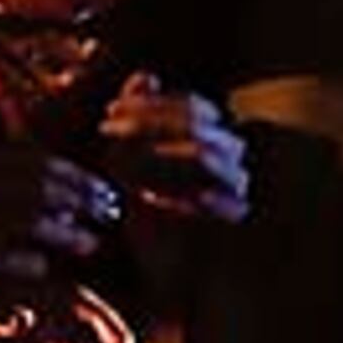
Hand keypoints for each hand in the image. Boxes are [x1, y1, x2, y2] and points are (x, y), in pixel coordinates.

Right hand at [0, 142, 119, 280]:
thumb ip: (22, 169)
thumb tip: (85, 181)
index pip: (40, 163)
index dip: (79, 178)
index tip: (108, 194)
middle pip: (37, 189)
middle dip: (80, 202)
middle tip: (108, 217)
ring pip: (24, 221)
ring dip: (64, 233)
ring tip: (90, 243)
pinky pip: (0, 256)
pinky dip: (27, 260)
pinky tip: (46, 267)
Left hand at [97, 72, 250, 221]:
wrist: (161, 267)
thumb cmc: (143, 205)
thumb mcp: (130, 158)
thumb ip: (139, 117)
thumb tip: (145, 75)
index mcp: (214, 138)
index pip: (194, 107)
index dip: (150, 105)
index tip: (109, 110)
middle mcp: (231, 159)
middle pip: (196, 125)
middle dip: (147, 122)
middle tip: (106, 129)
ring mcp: (236, 189)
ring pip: (204, 155)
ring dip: (155, 153)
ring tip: (115, 161)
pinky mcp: (231, 224)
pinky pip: (209, 202)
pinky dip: (174, 197)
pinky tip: (142, 199)